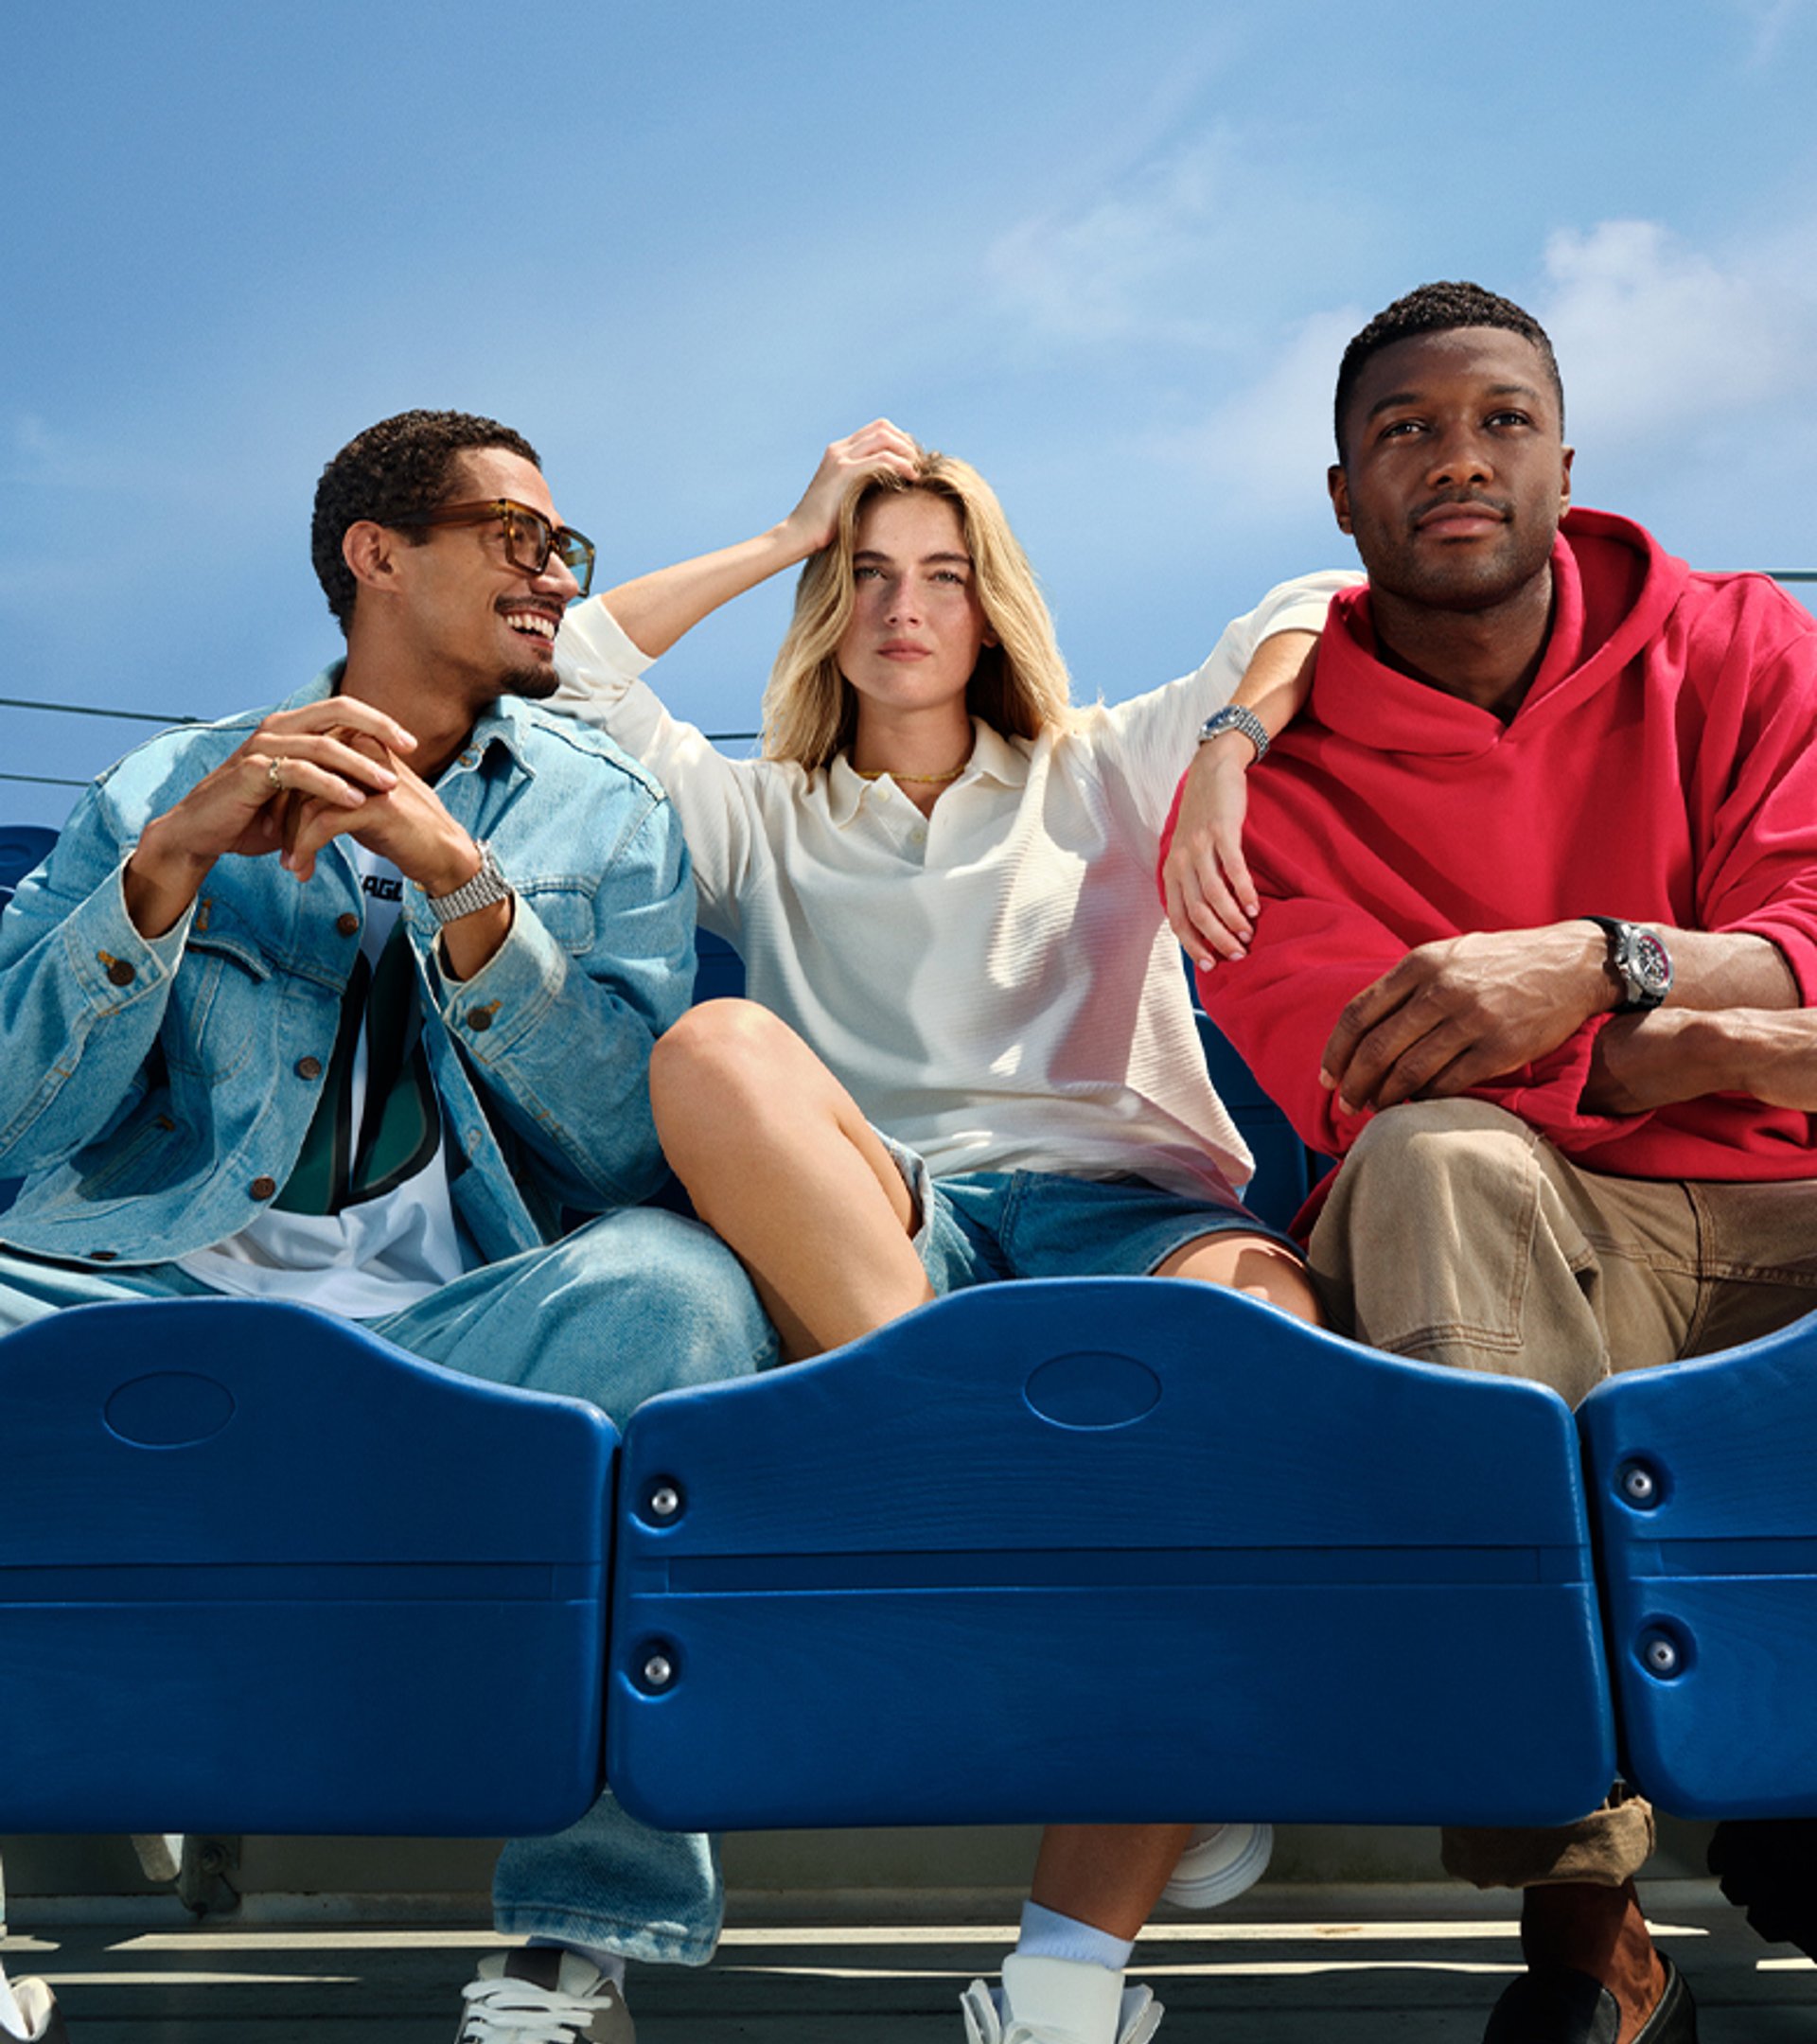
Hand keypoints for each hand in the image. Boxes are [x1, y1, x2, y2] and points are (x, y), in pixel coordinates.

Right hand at [125, 699, 417, 935]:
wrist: (204, 833)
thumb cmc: (254, 814)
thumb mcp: (300, 795)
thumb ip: (331, 782)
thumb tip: (378, 784)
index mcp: (291, 727)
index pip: (341, 709)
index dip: (378, 720)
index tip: (410, 743)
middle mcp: (278, 728)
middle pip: (337, 711)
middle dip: (378, 727)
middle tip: (411, 748)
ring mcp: (263, 746)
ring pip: (323, 745)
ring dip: (360, 765)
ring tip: (389, 785)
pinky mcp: (253, 771)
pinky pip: (300, 773)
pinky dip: (331, 786)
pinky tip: (355, 801)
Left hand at [278, 734, 474, 891]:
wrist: (445, 854)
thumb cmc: (403, 829)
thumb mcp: (364, 796)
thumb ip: (334, 783)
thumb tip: (291, 788)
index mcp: (360, 742)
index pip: (304, 758)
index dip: (281, 790)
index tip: (271, 821)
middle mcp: (365, 752)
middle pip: (300, 777)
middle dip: (280, 814)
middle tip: (271, 842)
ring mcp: (372, 778)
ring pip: (306, 801)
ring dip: (291, 837)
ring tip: (289, 864)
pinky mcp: (378, 807)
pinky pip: (323, 823)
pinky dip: (306, 848)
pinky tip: (302, 867)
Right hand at [780, 420, 919, 556]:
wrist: (799, 535)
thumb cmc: (824, 525)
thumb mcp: (846, 497)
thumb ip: (863, 484)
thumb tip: (891, 486)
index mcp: (838, 452)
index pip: (876, 430)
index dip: (899, 440)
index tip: (913, 460)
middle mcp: (839, 450)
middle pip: (883, 428)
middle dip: (906, 443)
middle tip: (919, 464)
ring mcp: (840, 459)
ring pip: (884, 438)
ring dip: (906, 452)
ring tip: (917, 472)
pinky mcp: (844, 473)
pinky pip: (881, 459)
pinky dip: (901, 465)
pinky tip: (911, 478)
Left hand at [1163, 734, 1260, 965]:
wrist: (1212, 771)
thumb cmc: (1204, 817)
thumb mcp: (1189, 852)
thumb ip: (1193, 881)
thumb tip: (1208, 920)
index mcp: (1171, 871)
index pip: (1178, 919)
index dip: (1194, 945)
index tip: (1212, 965)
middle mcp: (1180, 861)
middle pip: (1197, 912)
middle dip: (1217, 938)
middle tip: (1238, 954)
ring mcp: (1200, 846)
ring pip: (1214, 895)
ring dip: (1232, 919)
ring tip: (1248, 933)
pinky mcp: (1221, 831)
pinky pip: (1233, 868)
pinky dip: (1244, 891)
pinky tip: (1255, 906)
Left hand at [1321, 922, 1610, 1115]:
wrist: (1572, 965)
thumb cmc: (1501, 962)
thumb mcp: (1448, 955)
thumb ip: (1407, 984)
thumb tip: (1361, 1029)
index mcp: (1421, 963)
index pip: (1358, 1014)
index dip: (1336, 1052)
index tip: (1327, 1077)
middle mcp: (1442, 990)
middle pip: (1376, 1048)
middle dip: (1354, 1084)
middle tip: (1346, 1105)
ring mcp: (1472, 1020)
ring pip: (1408, 1072)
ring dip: (1385, 1097)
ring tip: (1376, 1110)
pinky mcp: (1500, 1049)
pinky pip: (1447, 1084)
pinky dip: (1425, 1099)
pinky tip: (1416, 1105)